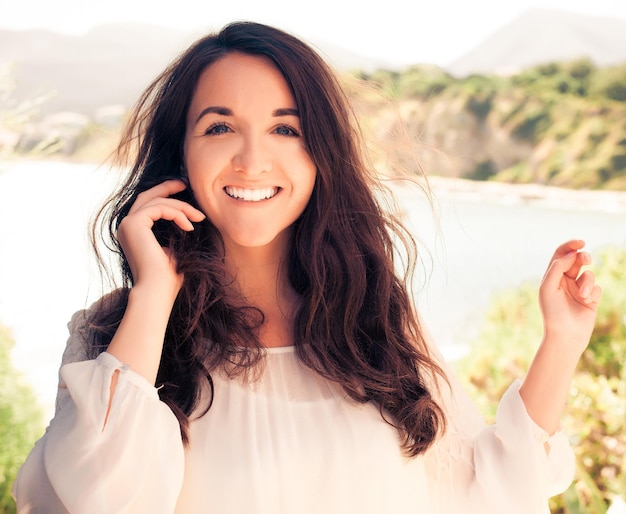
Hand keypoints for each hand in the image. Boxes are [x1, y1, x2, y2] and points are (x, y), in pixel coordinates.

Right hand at [117, 179, 205, 297]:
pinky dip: (176, 213)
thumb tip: (187, 220)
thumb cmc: (168, 278)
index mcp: (133, 232)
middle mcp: (126, 227)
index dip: (165, 196)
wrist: (157, 291)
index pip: (148, 205)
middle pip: (148, 196)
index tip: (185, 192)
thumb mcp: (174, 250)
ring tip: (199, 217)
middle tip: (185, 184)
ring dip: (181, 207)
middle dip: (167, 188)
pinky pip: (158, 208)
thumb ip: (174, 234)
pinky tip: (189, 227)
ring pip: (157, 202)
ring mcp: (127, 225)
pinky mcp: (133, 224)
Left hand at [539, 239, 601, 355]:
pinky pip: (597, 286)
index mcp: (552, 277)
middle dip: (583, 257)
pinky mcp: (591, 298)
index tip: (581, 242)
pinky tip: (587, 301)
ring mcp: (578, 289)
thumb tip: (572, 254)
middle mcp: (565, 281)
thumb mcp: (548, 287)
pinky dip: (593, 292)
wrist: (565, 335)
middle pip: (576, 260)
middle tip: (586, 259)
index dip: (570, 246)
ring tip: (582, 295)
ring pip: (588, 274)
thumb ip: (558, 268)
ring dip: (587, 282)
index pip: (561, 255)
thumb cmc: (552, 312)